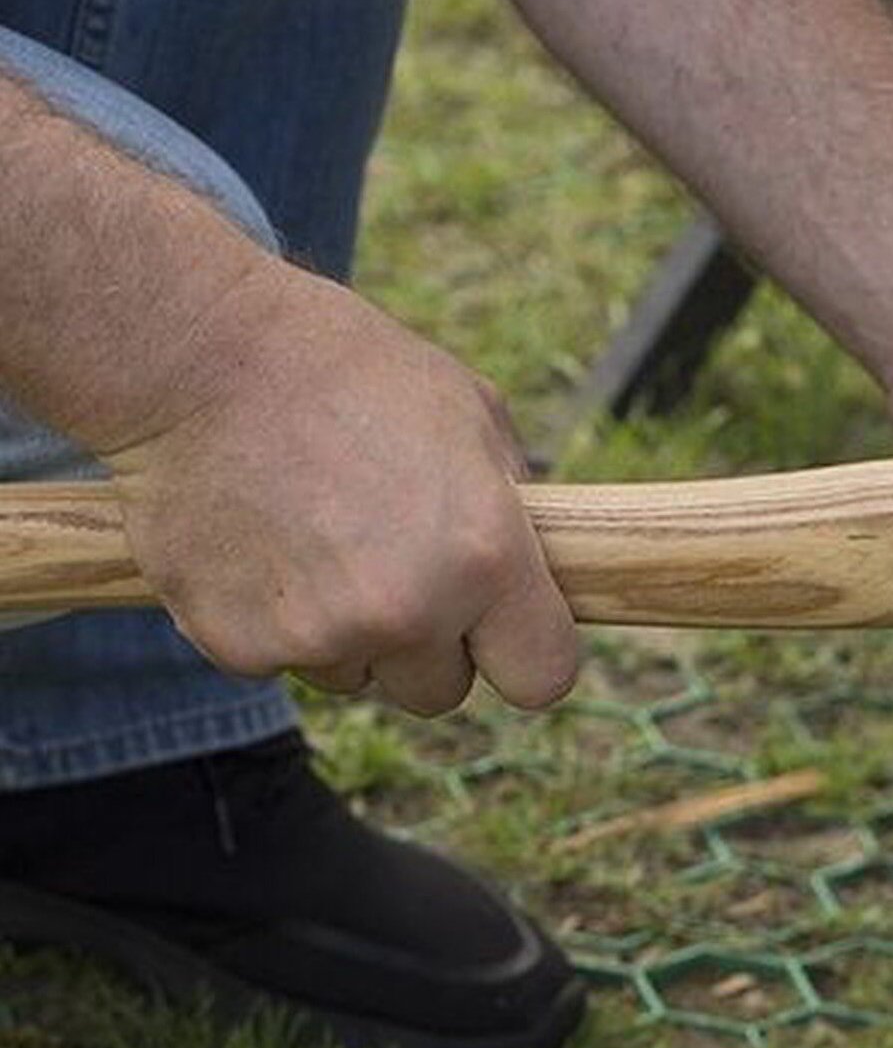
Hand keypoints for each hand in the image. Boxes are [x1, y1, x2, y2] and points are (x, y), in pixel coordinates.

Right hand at [101, 260, 578, 715]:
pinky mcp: (238, 645)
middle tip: (387, 563)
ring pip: (358, 678)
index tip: (500, 635)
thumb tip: (535, 576)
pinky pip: (279, 662)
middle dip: (425, 645)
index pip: (542, 677)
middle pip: (442, 692)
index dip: (522, 655)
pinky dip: (270, 621)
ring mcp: (319, 635)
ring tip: (313, 536)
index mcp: (485, 557)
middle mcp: (408, 611)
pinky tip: (258, 544)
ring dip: (345, 633)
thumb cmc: (347, 371)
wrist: (194, 355)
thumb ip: (514, 515)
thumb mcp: (470, 416)